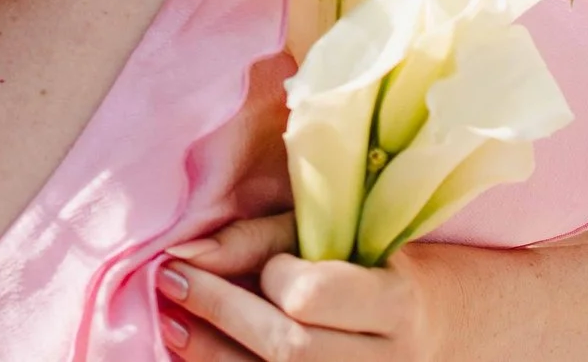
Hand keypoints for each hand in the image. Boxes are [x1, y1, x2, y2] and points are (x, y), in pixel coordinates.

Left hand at [158, 215, 441, 361]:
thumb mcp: (326, 236)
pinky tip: (193, 353)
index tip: (259, 261)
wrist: (418, 329)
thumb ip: (257, 239)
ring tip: (170, 322)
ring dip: (209, 354)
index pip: (314, 295)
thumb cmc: (361, 265)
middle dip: (220, 313)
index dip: (273, 275)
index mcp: (396, 303)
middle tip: (169, 279)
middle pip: (289, 350)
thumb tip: (186, 252)